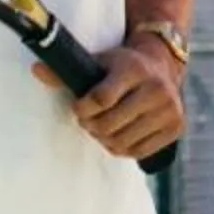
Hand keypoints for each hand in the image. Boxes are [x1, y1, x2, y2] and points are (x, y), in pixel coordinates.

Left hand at [33, 40, 183, 160]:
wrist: (163, 66)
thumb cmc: (123, 66)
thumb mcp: (99, 61)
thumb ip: (68, 71)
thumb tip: (36, 69)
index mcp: (135, 69)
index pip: (100, 98)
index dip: (83, 108)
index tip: (79, 107)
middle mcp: (157, 89)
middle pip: (109, 124)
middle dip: (91, 125)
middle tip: (88, 121)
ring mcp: (169, 110)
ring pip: (122, 141)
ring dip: (105, 139)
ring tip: (102, 128)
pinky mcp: (177, 127)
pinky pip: (138, 151)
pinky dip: (122, 148)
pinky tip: (119, 135)